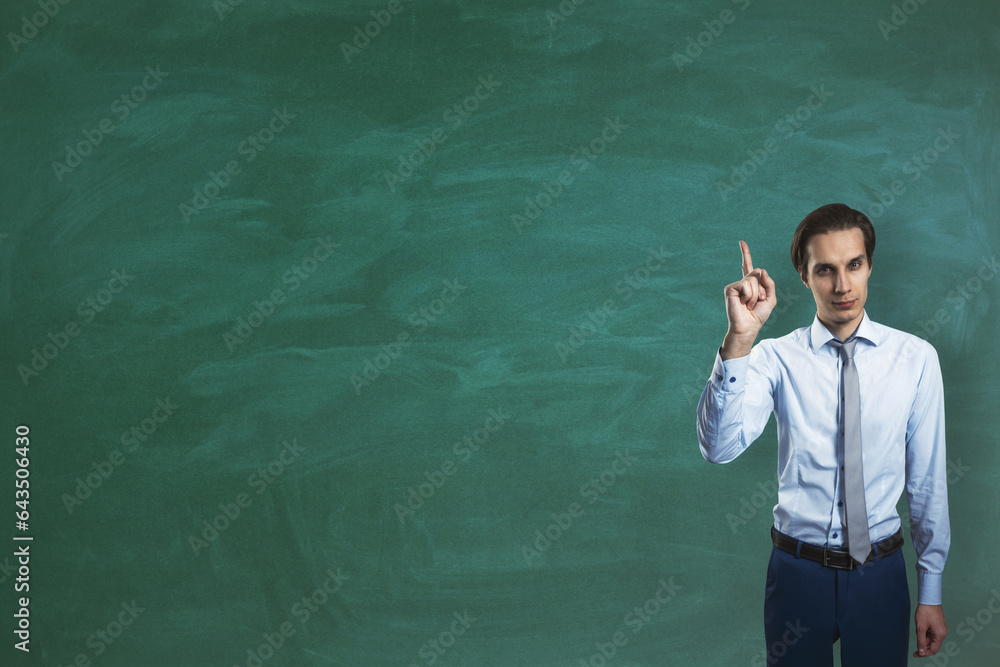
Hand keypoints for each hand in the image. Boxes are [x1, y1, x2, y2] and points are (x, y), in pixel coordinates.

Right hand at [721, 241, 775, 355]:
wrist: (749, 327)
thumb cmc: (758, 315)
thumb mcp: (770, 298)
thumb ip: (769, 283)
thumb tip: (761, 270)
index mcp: (751, 284)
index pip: (748, 266)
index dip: (745, 254)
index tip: (741, 242)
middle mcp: (742, 282)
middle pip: (757, 272)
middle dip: (762, 287)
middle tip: (757, 301)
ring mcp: (736, 285)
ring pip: (753, 279)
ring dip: (756, 294)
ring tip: (750, 304)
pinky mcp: (730, 288)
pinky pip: (746, 284)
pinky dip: (749, 295)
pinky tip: (744, 303)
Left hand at [913, 604, 946, 657]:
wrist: (929, 599)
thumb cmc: (925, 612)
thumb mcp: (920, 627)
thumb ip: (921, 641)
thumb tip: (921, 652)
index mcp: (940, 635)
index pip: (933, 650)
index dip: (924, 653)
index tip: (916, 654)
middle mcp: (942, 633)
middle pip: (932, 644)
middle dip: (922, 643)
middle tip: (914, 640)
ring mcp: (940, 629)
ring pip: (930, 637)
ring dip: (922, 635)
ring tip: (918, 625)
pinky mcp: (937, 625)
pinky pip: (930, 632)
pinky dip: (924, 631)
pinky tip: (920, 624)